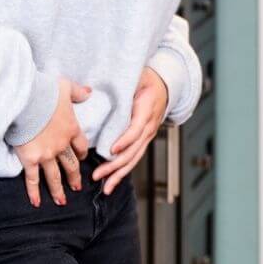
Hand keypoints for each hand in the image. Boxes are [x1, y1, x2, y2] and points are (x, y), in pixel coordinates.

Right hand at [12, 78, 91, 206]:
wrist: (24, 100)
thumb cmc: (44, 91)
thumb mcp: (65, 87)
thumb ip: (78, 92)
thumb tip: (89, 91)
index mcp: (71, 128)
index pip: (81, 145)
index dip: (82, 153)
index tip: (82, 158)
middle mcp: (61, 145)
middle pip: (70, 165)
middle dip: (74, 177)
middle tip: (77, 188)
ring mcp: (46, 154)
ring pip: (54, 176)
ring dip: (58, 190)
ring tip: (62, 201)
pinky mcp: (30, 159)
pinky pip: (33, 179)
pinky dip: (34, 192)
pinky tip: (37, 203)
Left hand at [92, 66, 168, 194]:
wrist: (165, 85)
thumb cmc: (147, 79)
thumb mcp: (138, 76)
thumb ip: (125, 84)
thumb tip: (99, 87)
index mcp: (147, 110)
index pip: (136, 129)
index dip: (125, 140)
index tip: (111, 149)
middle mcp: (149, 127)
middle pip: (133, 150)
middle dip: (115, 165)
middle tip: (98, 174)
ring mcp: (147, 136)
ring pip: (134, 159)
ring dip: (118, 173)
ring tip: (105, 187)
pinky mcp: (143, 141)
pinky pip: (134, 158)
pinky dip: (123, 172)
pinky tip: (112, 182)